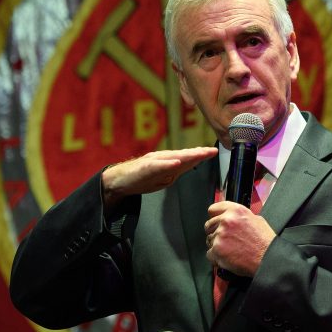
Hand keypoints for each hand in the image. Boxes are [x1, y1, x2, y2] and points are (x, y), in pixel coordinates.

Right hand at [102, 147, 217, 208]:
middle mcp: (162, 159)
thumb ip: (172, 172)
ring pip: (173, 157)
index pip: (187, 159)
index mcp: (167, 163)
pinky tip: (176, 162)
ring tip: (199, 153)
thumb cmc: (139, 179)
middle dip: (198, 153)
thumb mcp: (160, 178)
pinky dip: (167, 164)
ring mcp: (153, 162)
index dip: (200, 155)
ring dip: (187, 155)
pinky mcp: (144, 167)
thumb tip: (184, 168)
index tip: (213, 152)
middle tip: (211, 151)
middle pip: (183, 156)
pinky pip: (157, 166)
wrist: (117, 180)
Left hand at [204, 201, 275, 276]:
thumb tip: (232, 218)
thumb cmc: (264, 241)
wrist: (267, 258)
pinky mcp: (217, 250)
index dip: (214, 216)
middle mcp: (226, 220)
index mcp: (235, 211)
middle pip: (209, 225)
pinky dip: (216, 258)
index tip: (215, 221)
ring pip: (209, 240)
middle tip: (226, 240)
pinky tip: (227, 257)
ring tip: (231, 250)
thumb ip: (240, 217)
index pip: (213, 209)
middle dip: (215, 232)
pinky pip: (209, 254)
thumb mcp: (256, 220)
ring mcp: (220, 235)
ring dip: (217, 245)